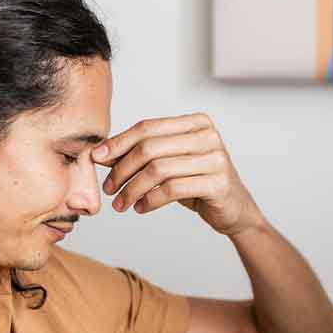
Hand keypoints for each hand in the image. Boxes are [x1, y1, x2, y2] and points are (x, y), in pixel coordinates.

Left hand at [91, 112, 262, 235]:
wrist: (234, 210)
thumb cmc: (198, 184)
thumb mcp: (171, 163)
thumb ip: (143, 154)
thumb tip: (101, 153)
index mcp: (196, 123)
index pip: (147, 128)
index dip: (119, 143)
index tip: (97, 159)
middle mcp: (208, 136)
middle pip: (150, 148)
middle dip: (122, 169)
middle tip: (109, 188)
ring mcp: (216, 158)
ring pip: (158, 170)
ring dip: (133, 189)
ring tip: (121, 204)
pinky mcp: (218, 183)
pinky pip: (172, 189)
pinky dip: (150, 200)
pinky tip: (142, 208)